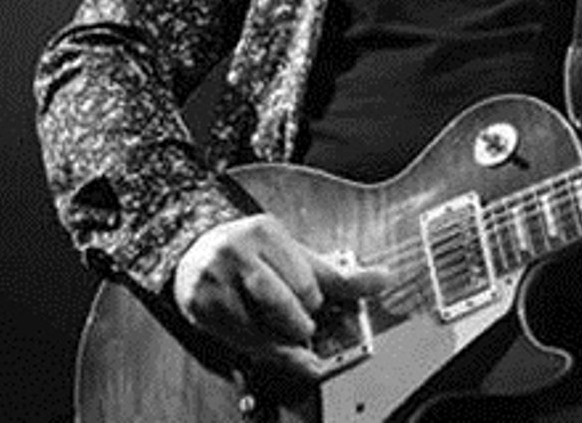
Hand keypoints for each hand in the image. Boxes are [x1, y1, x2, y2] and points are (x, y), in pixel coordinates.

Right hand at [172, 213, 387, 378]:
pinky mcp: (200, 306)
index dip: (316, 300)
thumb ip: (336, 273)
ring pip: (258, 323)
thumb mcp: (294, 255)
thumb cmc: (256, 254)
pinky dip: (261, 349)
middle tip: (305, 326)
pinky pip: (237, 337)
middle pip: (282, 300)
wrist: (196, 251)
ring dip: (282, 339)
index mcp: (266, 231)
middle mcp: (238, 251)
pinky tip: (271, 347)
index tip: (317, 306)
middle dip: (300, 321)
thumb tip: (385, 279)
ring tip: (290, 337)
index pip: (305, 278)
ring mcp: (215, 280)